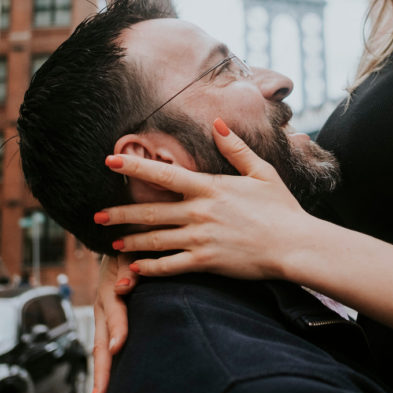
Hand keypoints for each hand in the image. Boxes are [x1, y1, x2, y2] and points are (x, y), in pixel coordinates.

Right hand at [90, 253, 137, 392]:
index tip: (117, 348)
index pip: (114, 312)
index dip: (117, 329)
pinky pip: (107, 342)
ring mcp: (106, 313)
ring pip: (101, 346)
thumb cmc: (131, 240)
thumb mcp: (129, 248)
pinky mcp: (111, 316)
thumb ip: (128, 265)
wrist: (124, 235)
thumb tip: (124, 287)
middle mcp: (104, 304)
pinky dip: (108, 361)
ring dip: (102, 371)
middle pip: (100, 341)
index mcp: (110, 288)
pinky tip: (112, 379)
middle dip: (101, 370)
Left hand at [97, 118, 312, 278]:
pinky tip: (135, 269)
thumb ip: (235, 148)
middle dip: (121, 213)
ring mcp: (201, 239)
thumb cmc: (282, 208)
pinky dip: (151, 269)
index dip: (135, 166)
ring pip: (156, 240)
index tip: (110, 161)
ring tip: (112, 243)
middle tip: (97, 216)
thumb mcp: (262, 172)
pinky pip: (171, 266)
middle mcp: (200, 212)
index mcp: (210, 187)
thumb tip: (218, 122)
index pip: (165, 173)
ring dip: (131, 242)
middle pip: (151, 211)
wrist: (295, 245)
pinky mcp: (207, 262)